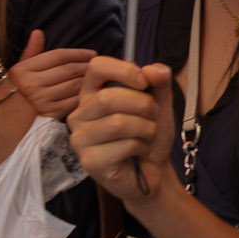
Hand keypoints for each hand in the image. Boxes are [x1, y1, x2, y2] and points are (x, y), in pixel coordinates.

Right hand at [8, 30, 96, 119]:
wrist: (10, 121)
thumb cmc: (19, 92)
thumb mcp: (20, 71)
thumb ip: (32, 52)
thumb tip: (38, 32)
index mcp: (22, 70)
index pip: (58, 56)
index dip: (79, 53)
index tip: (93, 53)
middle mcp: (30, 85)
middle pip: (69, 69)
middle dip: (87, 66)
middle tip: (99, 65)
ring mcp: (41, 101)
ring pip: (75, 84)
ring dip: (90, 80)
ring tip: (98, 77)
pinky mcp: (51, 114)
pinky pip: (76, 101)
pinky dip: (86, 96)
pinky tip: (93, 93)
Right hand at [67, 56, 175, 201]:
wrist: (153, 170)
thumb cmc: (148, 135)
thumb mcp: (159, 104)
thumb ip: (158, 84)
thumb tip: (156, 70)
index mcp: (92, 94)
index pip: (97, 67)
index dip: (124, 70)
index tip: (144, 83)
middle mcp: (79, 114)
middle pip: (109, 97)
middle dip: (143, 106)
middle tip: (152, 117)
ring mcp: (81, 139)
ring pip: (118, 122)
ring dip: (146, 128)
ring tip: (146, 136)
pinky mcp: (90, 161)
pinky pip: (124, 145)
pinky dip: (142, 146)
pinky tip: (139, 152)